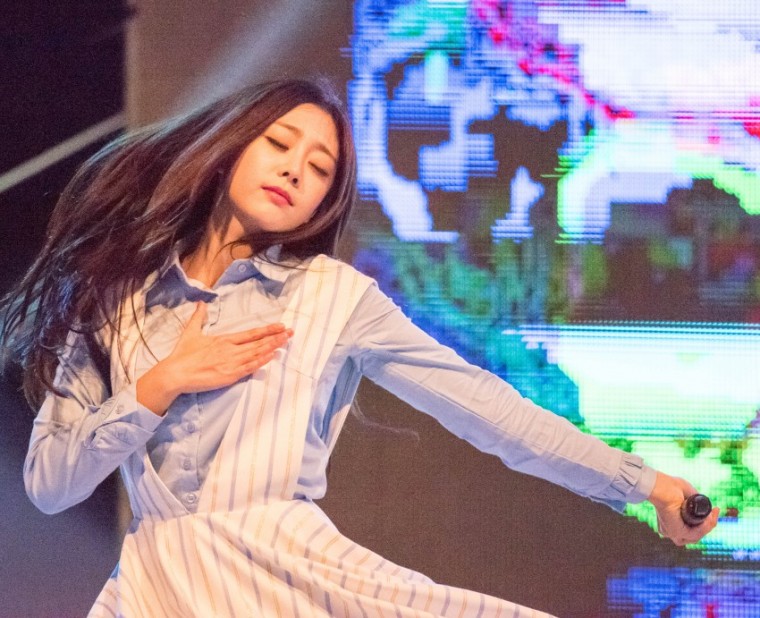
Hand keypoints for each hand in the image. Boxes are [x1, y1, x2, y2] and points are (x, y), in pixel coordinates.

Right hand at [137, 302, 291, 413]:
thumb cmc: (182, 354)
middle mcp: (230, 349)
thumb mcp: (191, 332)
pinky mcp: (229, 376)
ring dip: (273, 347)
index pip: (250, 333)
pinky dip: (262, 362)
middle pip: (258, 342)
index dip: (267, 330)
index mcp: (224, 340)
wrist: (175, 373)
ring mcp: (231, 363)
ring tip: (286, 342)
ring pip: (257, 354)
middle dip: (276, 337)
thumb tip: (201, 303)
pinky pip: (250, 368)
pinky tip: (272, 357)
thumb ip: (198, 318)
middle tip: (291, 332)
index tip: (280, 326)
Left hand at [647, 471, 718, 545]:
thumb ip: (694, 498)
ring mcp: (673, 532)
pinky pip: (695, 534)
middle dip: (709, 525)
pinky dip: (705, 527)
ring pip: (697, 536)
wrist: (662, 486)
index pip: (693, 530)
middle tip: (715, 512)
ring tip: (713, 514)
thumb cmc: (670, 486)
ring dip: (709, 526)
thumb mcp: (687, 493)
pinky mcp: (676, 532)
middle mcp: (671, 529)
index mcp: (671, 522)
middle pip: (696, 535)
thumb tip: (701, 501)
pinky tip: (709, 518)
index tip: (714, 511)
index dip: (706, 523)